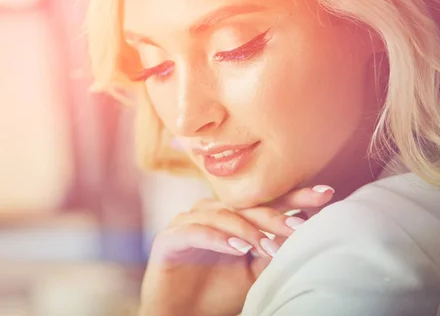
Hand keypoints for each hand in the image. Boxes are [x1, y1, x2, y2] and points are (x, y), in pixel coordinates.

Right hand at [139, 185, 334, 315]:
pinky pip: (196, 231)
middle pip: (246, 206)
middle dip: (276, 216)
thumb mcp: (255, 272)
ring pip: (222, 215)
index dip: (294, 197)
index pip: (265, 202)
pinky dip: (218, 239)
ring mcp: (187, 222)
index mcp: (231, 217)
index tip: (326, 193)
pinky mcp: (169, 237)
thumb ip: (274, 251)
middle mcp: (209, 212)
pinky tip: (238, 249)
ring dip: (248, 231)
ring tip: (269, 248)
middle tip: (300, 227)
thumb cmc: (217, 293)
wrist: (181, 315)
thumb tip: (307, 229)